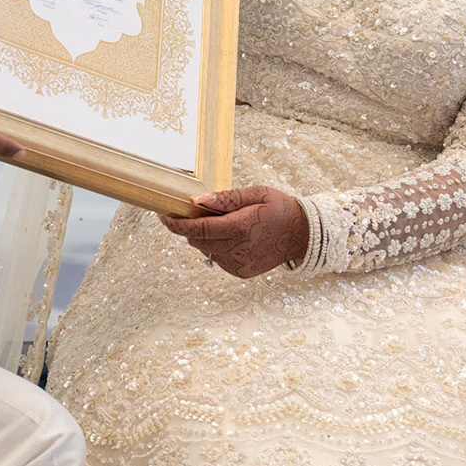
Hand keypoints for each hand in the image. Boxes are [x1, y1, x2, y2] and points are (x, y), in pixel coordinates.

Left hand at [159, 185, 308, 278]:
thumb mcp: (255, 194)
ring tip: (222, 223)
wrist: (302, 235)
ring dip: (204, 236)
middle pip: (196, 240)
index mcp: (240, 228)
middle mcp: (237, 249)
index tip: (163, 215)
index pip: (198, 228)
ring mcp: (238, 264)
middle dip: (189, 226)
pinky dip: (217, 246)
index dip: (176, 223)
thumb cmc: (279, 209)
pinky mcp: (240, 272)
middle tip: (195, 212)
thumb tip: (197, 200)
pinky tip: (232, 237)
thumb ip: (225, 199)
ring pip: (204, 249)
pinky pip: (217, 258)